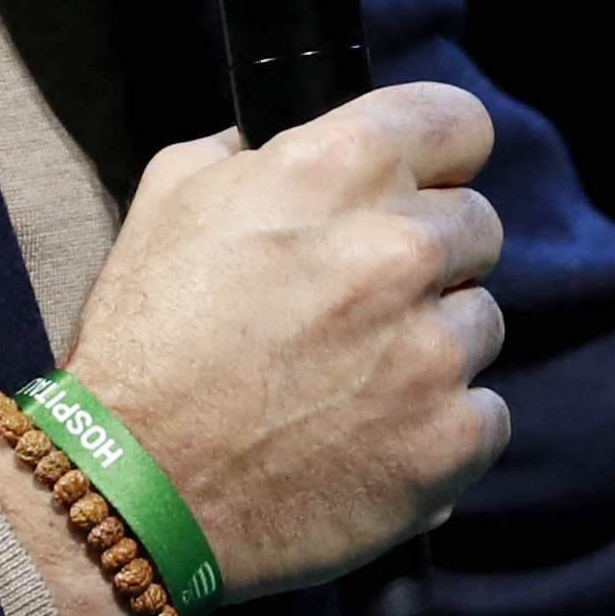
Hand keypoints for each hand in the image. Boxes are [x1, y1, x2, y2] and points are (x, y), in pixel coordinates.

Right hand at [50, 83, 511, 598]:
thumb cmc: (144, 342)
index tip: (424, 185)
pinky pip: (485, 413)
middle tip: (360, 305)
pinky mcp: (448, 439)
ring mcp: (433, 351)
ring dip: (432, 344)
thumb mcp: (173, 200)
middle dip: (429, 258)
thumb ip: (251, 151)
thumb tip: (293, 139)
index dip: (439, 157)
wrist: (129, 492)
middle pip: (476, 228)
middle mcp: (401, 249)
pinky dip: (440, 427)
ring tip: (351, 381)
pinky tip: (374, 438)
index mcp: (339, 170)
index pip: (457, 123)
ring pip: (480, 322)